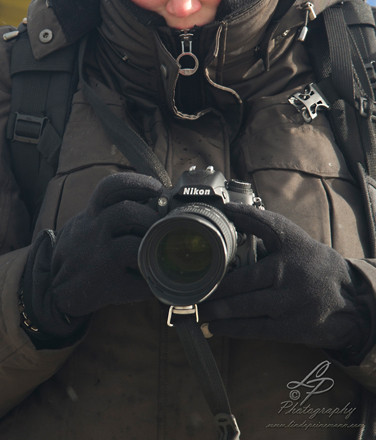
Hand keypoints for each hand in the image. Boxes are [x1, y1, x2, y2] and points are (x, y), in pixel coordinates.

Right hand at [22, 172, 162, 337]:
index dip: (138, 183)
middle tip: (162, 227)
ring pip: (135, 245)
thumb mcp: (88, 225)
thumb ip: (112, 214)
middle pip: (127, 212)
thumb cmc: (81, 254)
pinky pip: (139, 280)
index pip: (111, 188)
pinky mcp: (106, 285)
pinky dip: (151, 280)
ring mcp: (98, 258)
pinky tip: (151, 280)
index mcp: (91, 215)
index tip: (158, 188)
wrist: (53, 291)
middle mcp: (92, 232)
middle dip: (151, 218)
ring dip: (153, 248)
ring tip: (157, 252)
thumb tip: (157, 205)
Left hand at [200, 204, 372, 352]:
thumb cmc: (313, 264)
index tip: (213, 221)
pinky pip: (254, 329)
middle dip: (214, 287)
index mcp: (289, 248)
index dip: (236, 221)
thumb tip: (226, 210)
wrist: (350, 300)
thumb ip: (262, 225)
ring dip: (217, 310)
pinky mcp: (291, 328)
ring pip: (244, 307)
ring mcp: (289, 303)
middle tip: (191, 289)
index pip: (259, 228)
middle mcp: (288, 274)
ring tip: (197, 309)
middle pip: (243, 280)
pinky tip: (214, 326)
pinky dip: (231, 328)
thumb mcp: (294, 239)